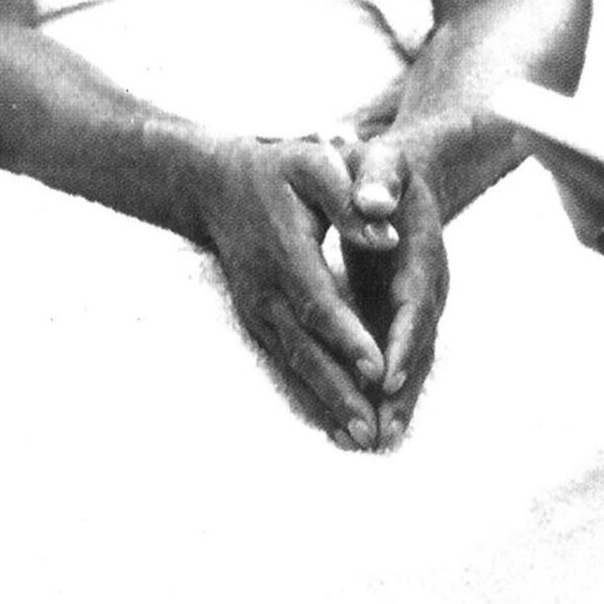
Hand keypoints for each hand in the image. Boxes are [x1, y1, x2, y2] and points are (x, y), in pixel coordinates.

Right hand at [194, 136, 386, 447]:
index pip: (320, 301)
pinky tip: (334, 422)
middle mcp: (267, 289)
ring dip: (327, 404)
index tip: (377, 369)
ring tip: (360, 440)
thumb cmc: (279, 166)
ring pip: (295, 362)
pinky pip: (287, 361)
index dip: (348, 337)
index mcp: (286, 250)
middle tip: (370, 430)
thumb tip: (387, 234)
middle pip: (307, 347)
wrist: (216, 182)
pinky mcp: (259, 319)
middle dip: (340, 391)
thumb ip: (348, 197)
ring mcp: (259, 309)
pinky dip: (311, 394)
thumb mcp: (315, 163)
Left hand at [342, 137, 450, 447]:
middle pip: (421, 341)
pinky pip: (401, 359)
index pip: (414, 298)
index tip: (384, 373)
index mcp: (422, 247)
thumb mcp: (380, 160)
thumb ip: (378, 179)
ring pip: (415, 358)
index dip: (402, 337)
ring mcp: (421, 303)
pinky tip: (373, 426)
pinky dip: (390, 394)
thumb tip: (372, 204)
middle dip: (404, 386)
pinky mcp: (405, 316)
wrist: (405, 175)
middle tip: (383, 427)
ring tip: (377, 440)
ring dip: (399, 402)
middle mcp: (429, 282)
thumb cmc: (383, 167)